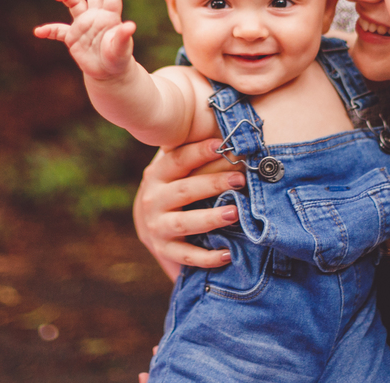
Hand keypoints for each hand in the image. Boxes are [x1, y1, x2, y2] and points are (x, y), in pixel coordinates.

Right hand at [35, 0, 136, 80]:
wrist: (107, 71)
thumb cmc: (118, 57)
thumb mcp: (122, 48)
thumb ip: (123, 36)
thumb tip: (130, 26)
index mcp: (110, 16)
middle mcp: (96, 15)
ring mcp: (83, 24)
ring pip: (74, 4)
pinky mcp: (72, 36)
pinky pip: (58, 31)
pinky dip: (48, 30)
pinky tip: (39, 32)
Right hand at [134, 139, 243, 280]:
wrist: (150, 223)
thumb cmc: (175, 186)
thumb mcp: (178, 169)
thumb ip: (197, 154)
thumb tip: (231, 132)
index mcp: (158, 174)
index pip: (179, 159)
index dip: (199, 151)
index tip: (222, 145)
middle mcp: (153, 199)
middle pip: (185, 190)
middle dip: (213, 184)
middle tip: (240, 180)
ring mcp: (158, 226)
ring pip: (185, 222)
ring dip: (210, 218)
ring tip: (234, 213)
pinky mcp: (165, 250)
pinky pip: (187, 256)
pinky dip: (208, 257)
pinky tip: (228, 254)